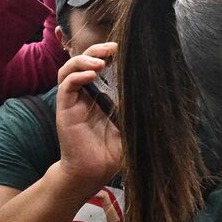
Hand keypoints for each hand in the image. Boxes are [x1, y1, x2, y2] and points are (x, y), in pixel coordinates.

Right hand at [56, 43, 124, 183]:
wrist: (92, 173)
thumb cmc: (111, 151)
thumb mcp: (130, 124)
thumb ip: (136, 106)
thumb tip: (157, 90)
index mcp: (100, 94)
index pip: (100, 65)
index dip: (109, 54)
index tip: (125, 48)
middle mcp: (84, 94)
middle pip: (83, 61)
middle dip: (97, 50)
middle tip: (113, 47)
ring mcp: (73, 101)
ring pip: (69, 68)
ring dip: (84, 60)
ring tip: (101, 62)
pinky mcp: (65, 110)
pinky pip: (66, 86)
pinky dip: (77, 77)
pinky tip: (91, 76)